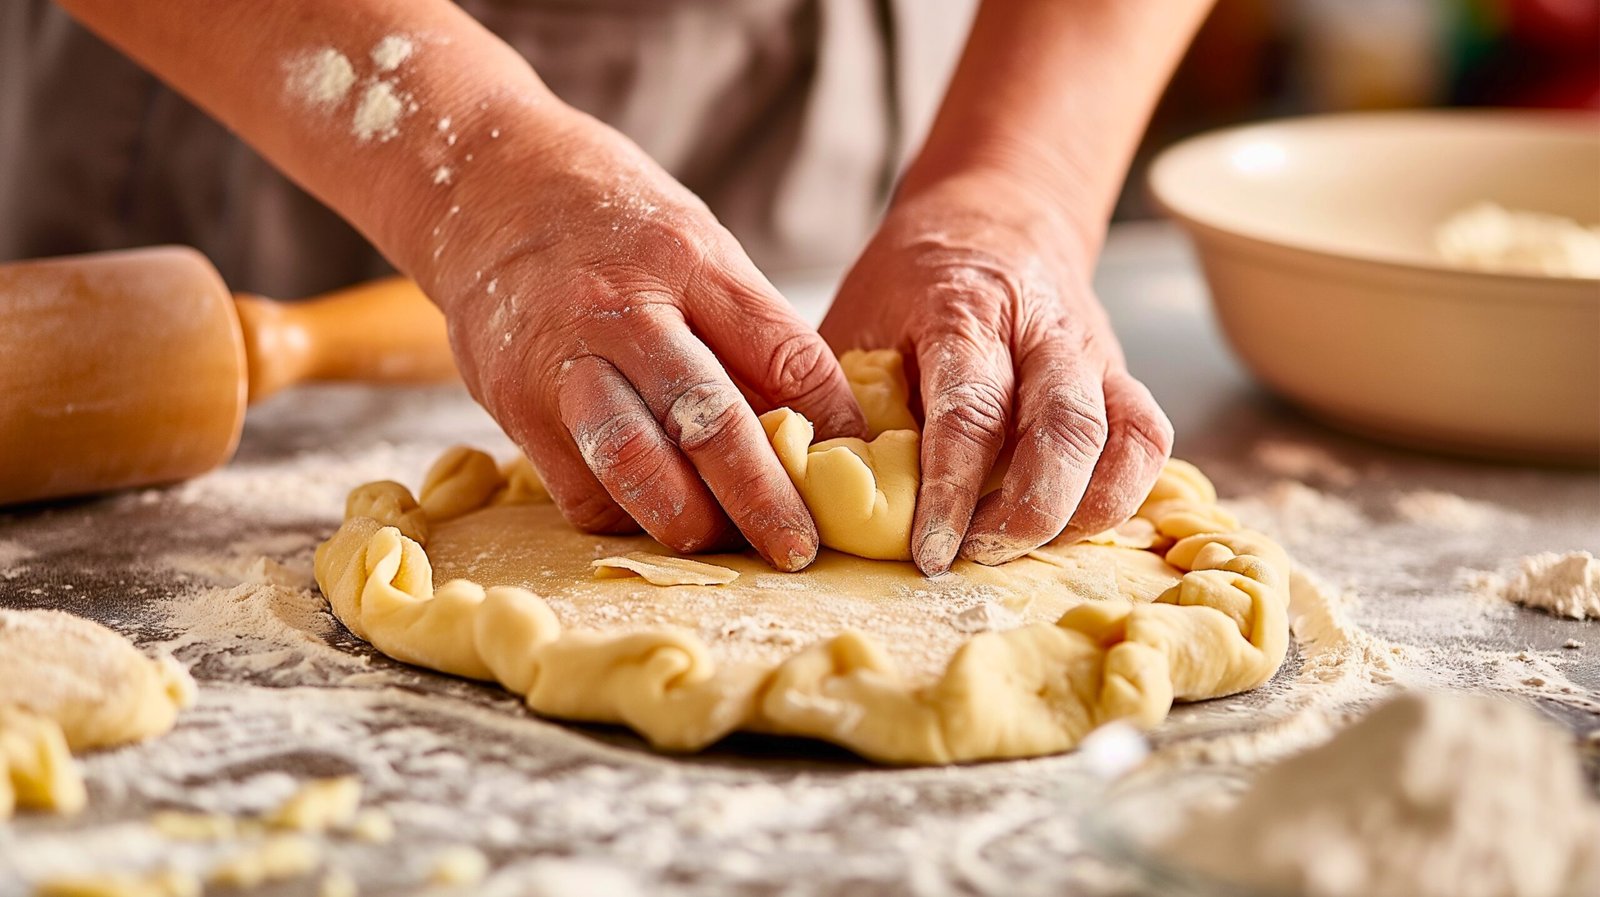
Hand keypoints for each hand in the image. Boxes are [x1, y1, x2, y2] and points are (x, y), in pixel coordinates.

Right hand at [430, 113, 864, 570]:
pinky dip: (630, 516)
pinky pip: (582, 492)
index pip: (783, 353)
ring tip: (730, 543)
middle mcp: (619, 310)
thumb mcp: (697, 244)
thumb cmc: (612, 220)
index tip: (858, 466)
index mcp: (686, 258)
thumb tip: (818, 429)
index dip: (832, 421)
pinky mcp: (512, 406)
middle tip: (800, 547)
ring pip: (635, 467)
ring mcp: (558, 362)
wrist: (482, 186)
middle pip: (709, 420)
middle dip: (765, 498)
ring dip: (693, 523)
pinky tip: (658, 513)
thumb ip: (750, 331)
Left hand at [820, 170, 1173, 574]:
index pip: (970, 411)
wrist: (991, 216)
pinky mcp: (1120, 374)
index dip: (952, 492)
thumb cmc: (910, 283)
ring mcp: (1092, 351)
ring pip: (1124, 436)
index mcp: (963, 310)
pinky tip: (1072, 525)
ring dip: (1082, 511)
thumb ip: (844, 401)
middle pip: (1063, 428)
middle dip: (1028, 512)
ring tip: (1023, 547)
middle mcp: (1042, 328)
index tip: (929, 550)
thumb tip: (824, 495)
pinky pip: (1147, 439)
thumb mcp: (859, 323)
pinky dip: (1122, 493)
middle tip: (978, 555)